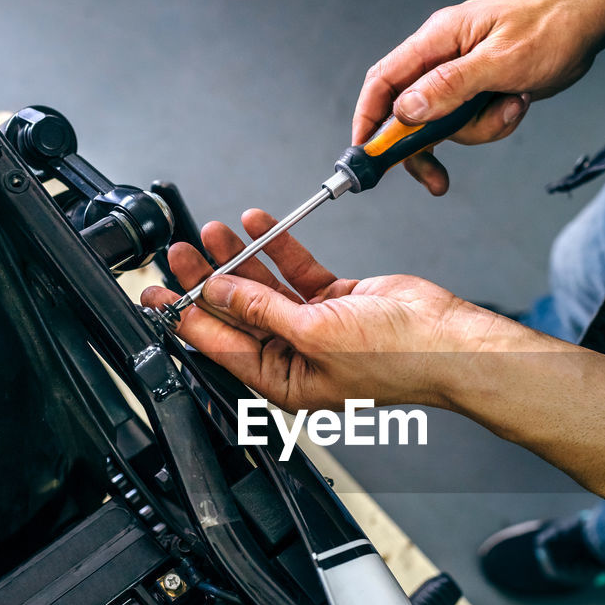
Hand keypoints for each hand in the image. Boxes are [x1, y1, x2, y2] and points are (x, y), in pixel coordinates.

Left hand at [141, 210, 491, 412]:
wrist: (447, 338)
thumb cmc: (397, 358)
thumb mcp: (314, 333)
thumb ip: (262, 309)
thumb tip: (220, 290)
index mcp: (284, 381)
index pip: (221, 344)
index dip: (186, 316)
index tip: (157, 295)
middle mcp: (295, 355)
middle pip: (237, 312)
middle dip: (206, 280)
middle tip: (179, 254)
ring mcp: (315, 326)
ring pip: (263, 287)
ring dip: (239, 257)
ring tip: (212, 231)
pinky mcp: (335, 300)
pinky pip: (295, 269)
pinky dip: (277, 246)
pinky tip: (258, 223)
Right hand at [353, 0, 604, 193]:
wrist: (590, 19)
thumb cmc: (551, 27)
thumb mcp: (501, 61)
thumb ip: (450, 86)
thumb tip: (405, 110)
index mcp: (438, 39)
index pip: (384, 81)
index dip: (369, 119)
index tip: (366, 155)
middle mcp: (443, 57)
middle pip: (409, 113)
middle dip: (424, 146)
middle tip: (437, 179)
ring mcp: (461, 75)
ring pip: (446, 124)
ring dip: (477, 130)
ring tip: (511, 107)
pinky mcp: (480, 89)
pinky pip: (471, 122)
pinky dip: (493, 124)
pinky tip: (517, 104)